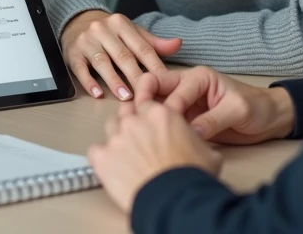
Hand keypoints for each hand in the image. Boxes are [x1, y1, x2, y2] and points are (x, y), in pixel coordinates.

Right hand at [60, 11, 181, 99]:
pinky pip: (80, 68)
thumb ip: (154, 42)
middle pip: (122, 55)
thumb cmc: (110, 32)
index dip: (154, 65)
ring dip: (114, 81)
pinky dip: (89, 82)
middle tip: (147, 94)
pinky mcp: (72, 53)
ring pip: (102, 62)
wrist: (77, 22)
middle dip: (136, 76)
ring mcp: (86, 41)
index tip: (165, 82)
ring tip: (126, 96)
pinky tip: (98, 93)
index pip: (141, 46)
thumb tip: (178, 44)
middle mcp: (102, 30)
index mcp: (121, 23)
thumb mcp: (132, 32)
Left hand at [87, 101, 221, 212]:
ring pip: (110, 128)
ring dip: (116, 138)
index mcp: (160, 114)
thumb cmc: (191, 177)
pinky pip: (95, 150)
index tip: (150, 125)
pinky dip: (101, 157)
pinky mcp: (102, 157)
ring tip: (126, 155)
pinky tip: (112, 167)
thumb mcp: (207, 152)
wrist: (174, 200)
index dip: (148, 116)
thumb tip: (196, 141)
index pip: (146, 104)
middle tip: (139, 140)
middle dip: (131, 123)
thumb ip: (195, 138)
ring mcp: (116, 138)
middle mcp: (135, 121)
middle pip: (126, 112)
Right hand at [132, 66, 295, 144]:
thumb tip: (191, 133)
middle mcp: (187, 87)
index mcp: (198, 77)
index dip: (163, 105)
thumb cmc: (257, 108)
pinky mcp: (187, 120)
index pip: (169, 86)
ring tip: (141, 134)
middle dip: (144, 104)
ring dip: (148, 118)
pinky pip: (167, 123)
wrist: (270, 120)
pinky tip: (153, 141)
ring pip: (157, 107)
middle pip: (154, 89)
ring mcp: (185, 104)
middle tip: (138, 123)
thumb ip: (213, 119)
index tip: (160, 123)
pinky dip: (159, 129)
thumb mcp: (237, 110)